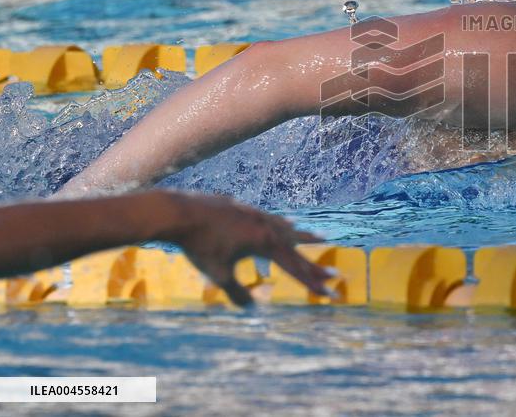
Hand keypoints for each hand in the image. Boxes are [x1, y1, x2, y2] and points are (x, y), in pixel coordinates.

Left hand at [168, 193, 335, 306]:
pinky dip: (283, 225)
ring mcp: (257, 215)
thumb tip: (252, 307)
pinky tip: (284, 221)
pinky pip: (272, 220)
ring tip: (319, 237)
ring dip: (303, 237)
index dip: (313, 283)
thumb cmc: (200, 245)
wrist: (181, 212)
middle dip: (314, 265)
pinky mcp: (245, 209)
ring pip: (287, 229)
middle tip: (334, 274)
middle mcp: (267, 227)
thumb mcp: (219, 274)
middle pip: (297, 250)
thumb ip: (237, 292)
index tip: (330, 293)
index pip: (295, 268)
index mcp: (266, 243)